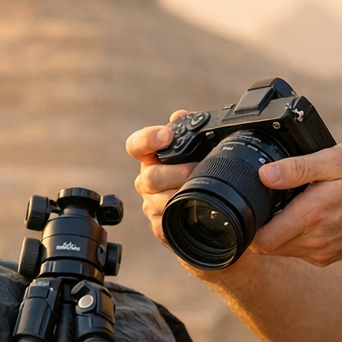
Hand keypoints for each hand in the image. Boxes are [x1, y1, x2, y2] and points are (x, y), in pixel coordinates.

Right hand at [125, 111, 195, 244]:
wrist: (204, 209)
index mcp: (152, 157)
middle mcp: (147, 180)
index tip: (167, 135)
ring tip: (201, 192)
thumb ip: (188, 129)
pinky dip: (178, 219)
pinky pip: (162, 226)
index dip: (148, 139)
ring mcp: (150, 204)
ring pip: (157, 202)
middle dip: (177, 173)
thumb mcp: (197, 148)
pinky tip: (191, 213)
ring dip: (181, 196)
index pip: (137, 145)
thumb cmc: (196, 173)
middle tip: (197, 170)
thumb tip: (179, 115)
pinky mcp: (159, 226)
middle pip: (150, 177)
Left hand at [251, 143, 341, 264]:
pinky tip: (308, 216)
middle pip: (269, 247)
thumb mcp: (336, 160)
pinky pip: (303, 252)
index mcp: (311, 217)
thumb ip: (297, 169)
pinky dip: (298, 238)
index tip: (251, 207)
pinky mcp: (333, 256)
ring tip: (289, 206)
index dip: (249, 226)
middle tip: (269, 202)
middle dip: (263, 227)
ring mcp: (325, 252)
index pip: (261, 240)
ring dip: (280, 233)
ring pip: (285, 250)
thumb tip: (264, 175)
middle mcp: (315, 242)